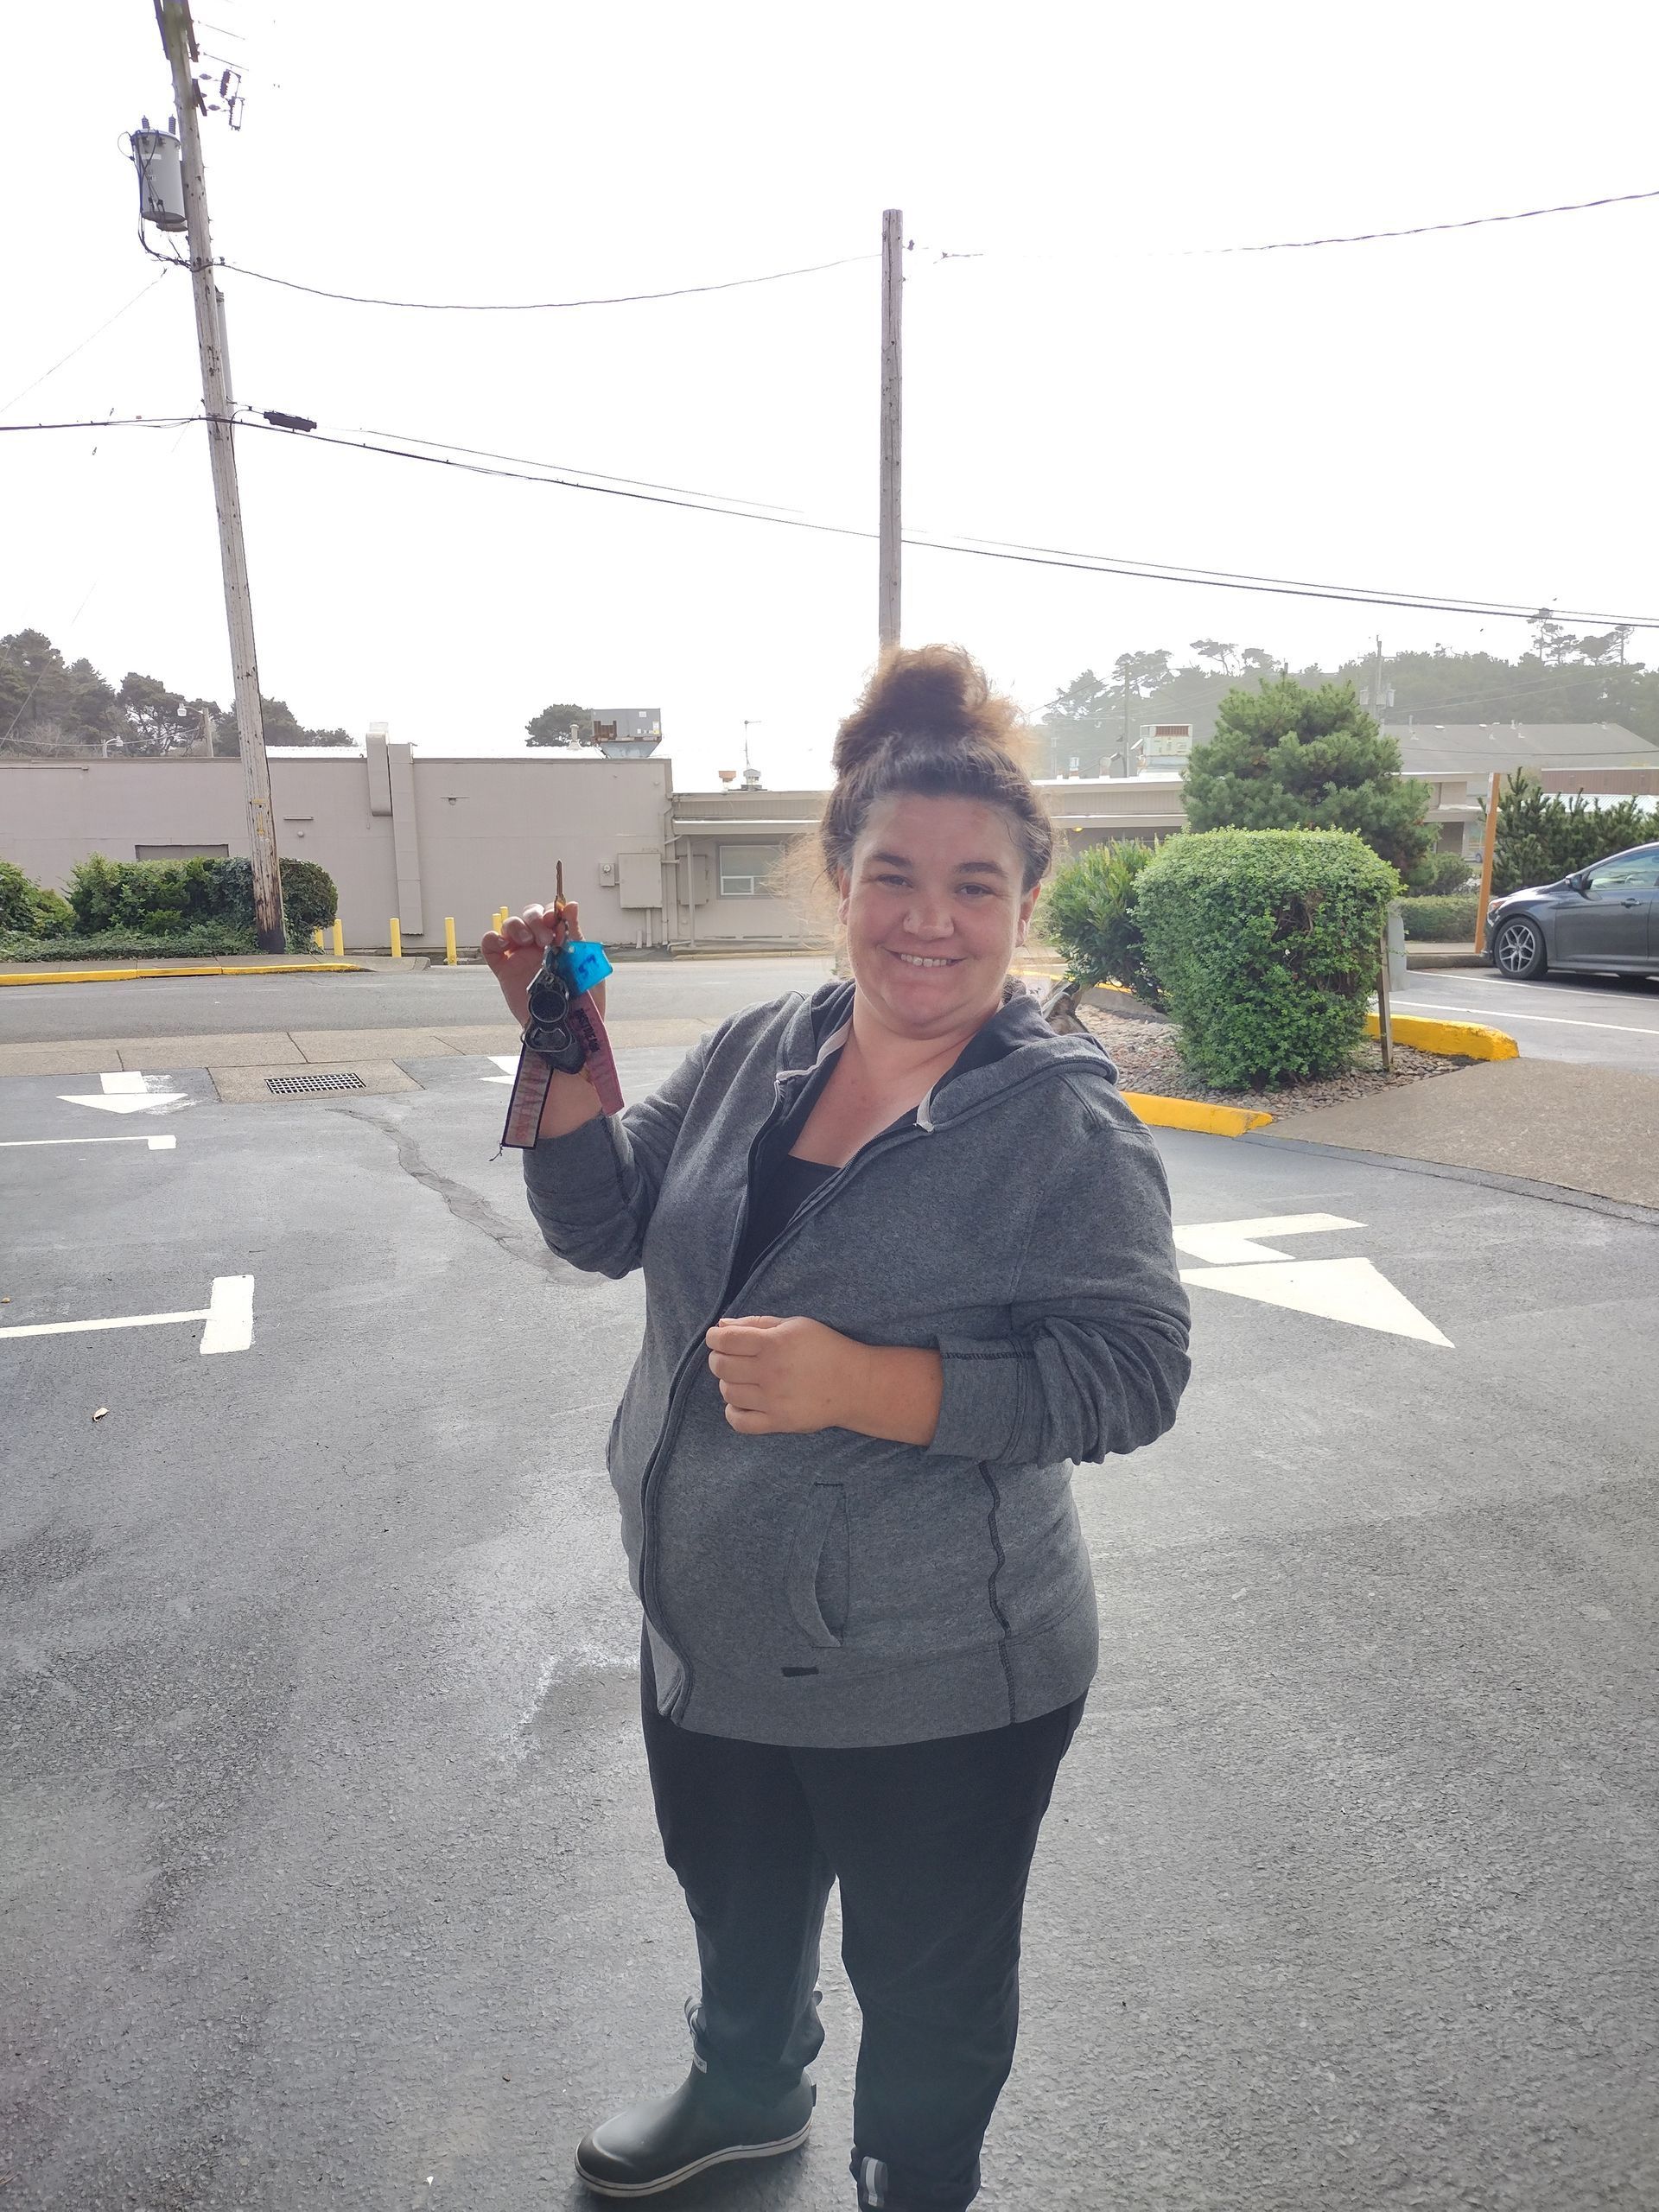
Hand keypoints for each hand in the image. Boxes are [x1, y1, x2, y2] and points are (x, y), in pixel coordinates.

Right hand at [482, 899, 606, 1030]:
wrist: (569, 1027)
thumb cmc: (583, 998)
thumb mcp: (584, 963)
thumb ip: (575, 934)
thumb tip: (573, 905)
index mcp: (559, 940)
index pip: (550, 913)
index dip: (550, 911)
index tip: (554, 920)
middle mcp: (538, 945)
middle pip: (528, 915)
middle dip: (535, 919)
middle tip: (545, 939)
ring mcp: (520, 956)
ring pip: (509, 925)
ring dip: (516, 926)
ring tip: (526, 941)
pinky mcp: (504, 970)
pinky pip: (489, 947)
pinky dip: (491, 938)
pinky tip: (503, 943)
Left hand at [704, 1315, 866, 1435]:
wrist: (855, 1384)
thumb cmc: (826, 1348)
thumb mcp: (795, 1325)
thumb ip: (757, 1323)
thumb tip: (722, 1326)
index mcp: (774, 1344)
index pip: (726, 1340)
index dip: (714, 1338)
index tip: (716, 1338)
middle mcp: (770, 1372)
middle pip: (722, 1366)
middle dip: (718, 1358)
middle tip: (728, 1356)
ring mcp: (773, 1400)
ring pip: (728, 1392)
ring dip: (728, 1382)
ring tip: (741, 1378)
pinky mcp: (778, 1422)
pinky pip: (739, 1422)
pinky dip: (733, 1411)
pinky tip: (742, 1401)